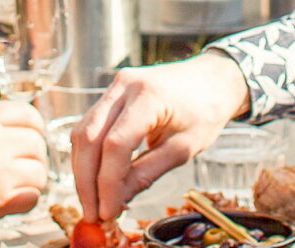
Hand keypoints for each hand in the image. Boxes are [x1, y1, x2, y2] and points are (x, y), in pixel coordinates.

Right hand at [0, 102, 48, 236]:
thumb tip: (13, 125)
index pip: (29, 114)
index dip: (34, 127)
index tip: (32, 137)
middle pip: (38, 143)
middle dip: (33, 155)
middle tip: (24, 165)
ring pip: (40, 171)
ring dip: (31, 178)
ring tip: (18, 184)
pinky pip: (33, 197)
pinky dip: (26, 199)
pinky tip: (13, 200)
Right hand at [72, 53, 251, 220]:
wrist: (212, 79)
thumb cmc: (205, 112)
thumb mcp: (182, 148)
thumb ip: (146, 174)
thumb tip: (115, 202)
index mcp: (149, 96)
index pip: (116, 144)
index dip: (107, 183)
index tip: (107, 212)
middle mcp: (124, 86)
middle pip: (89, 137)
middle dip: (86, 181)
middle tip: (92, 215)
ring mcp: (114, 87)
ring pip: (83, 132)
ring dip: (83, 171)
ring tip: (93, 203)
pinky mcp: (111, 94)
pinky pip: (90, 127)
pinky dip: (89, 156)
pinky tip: (97, 180)